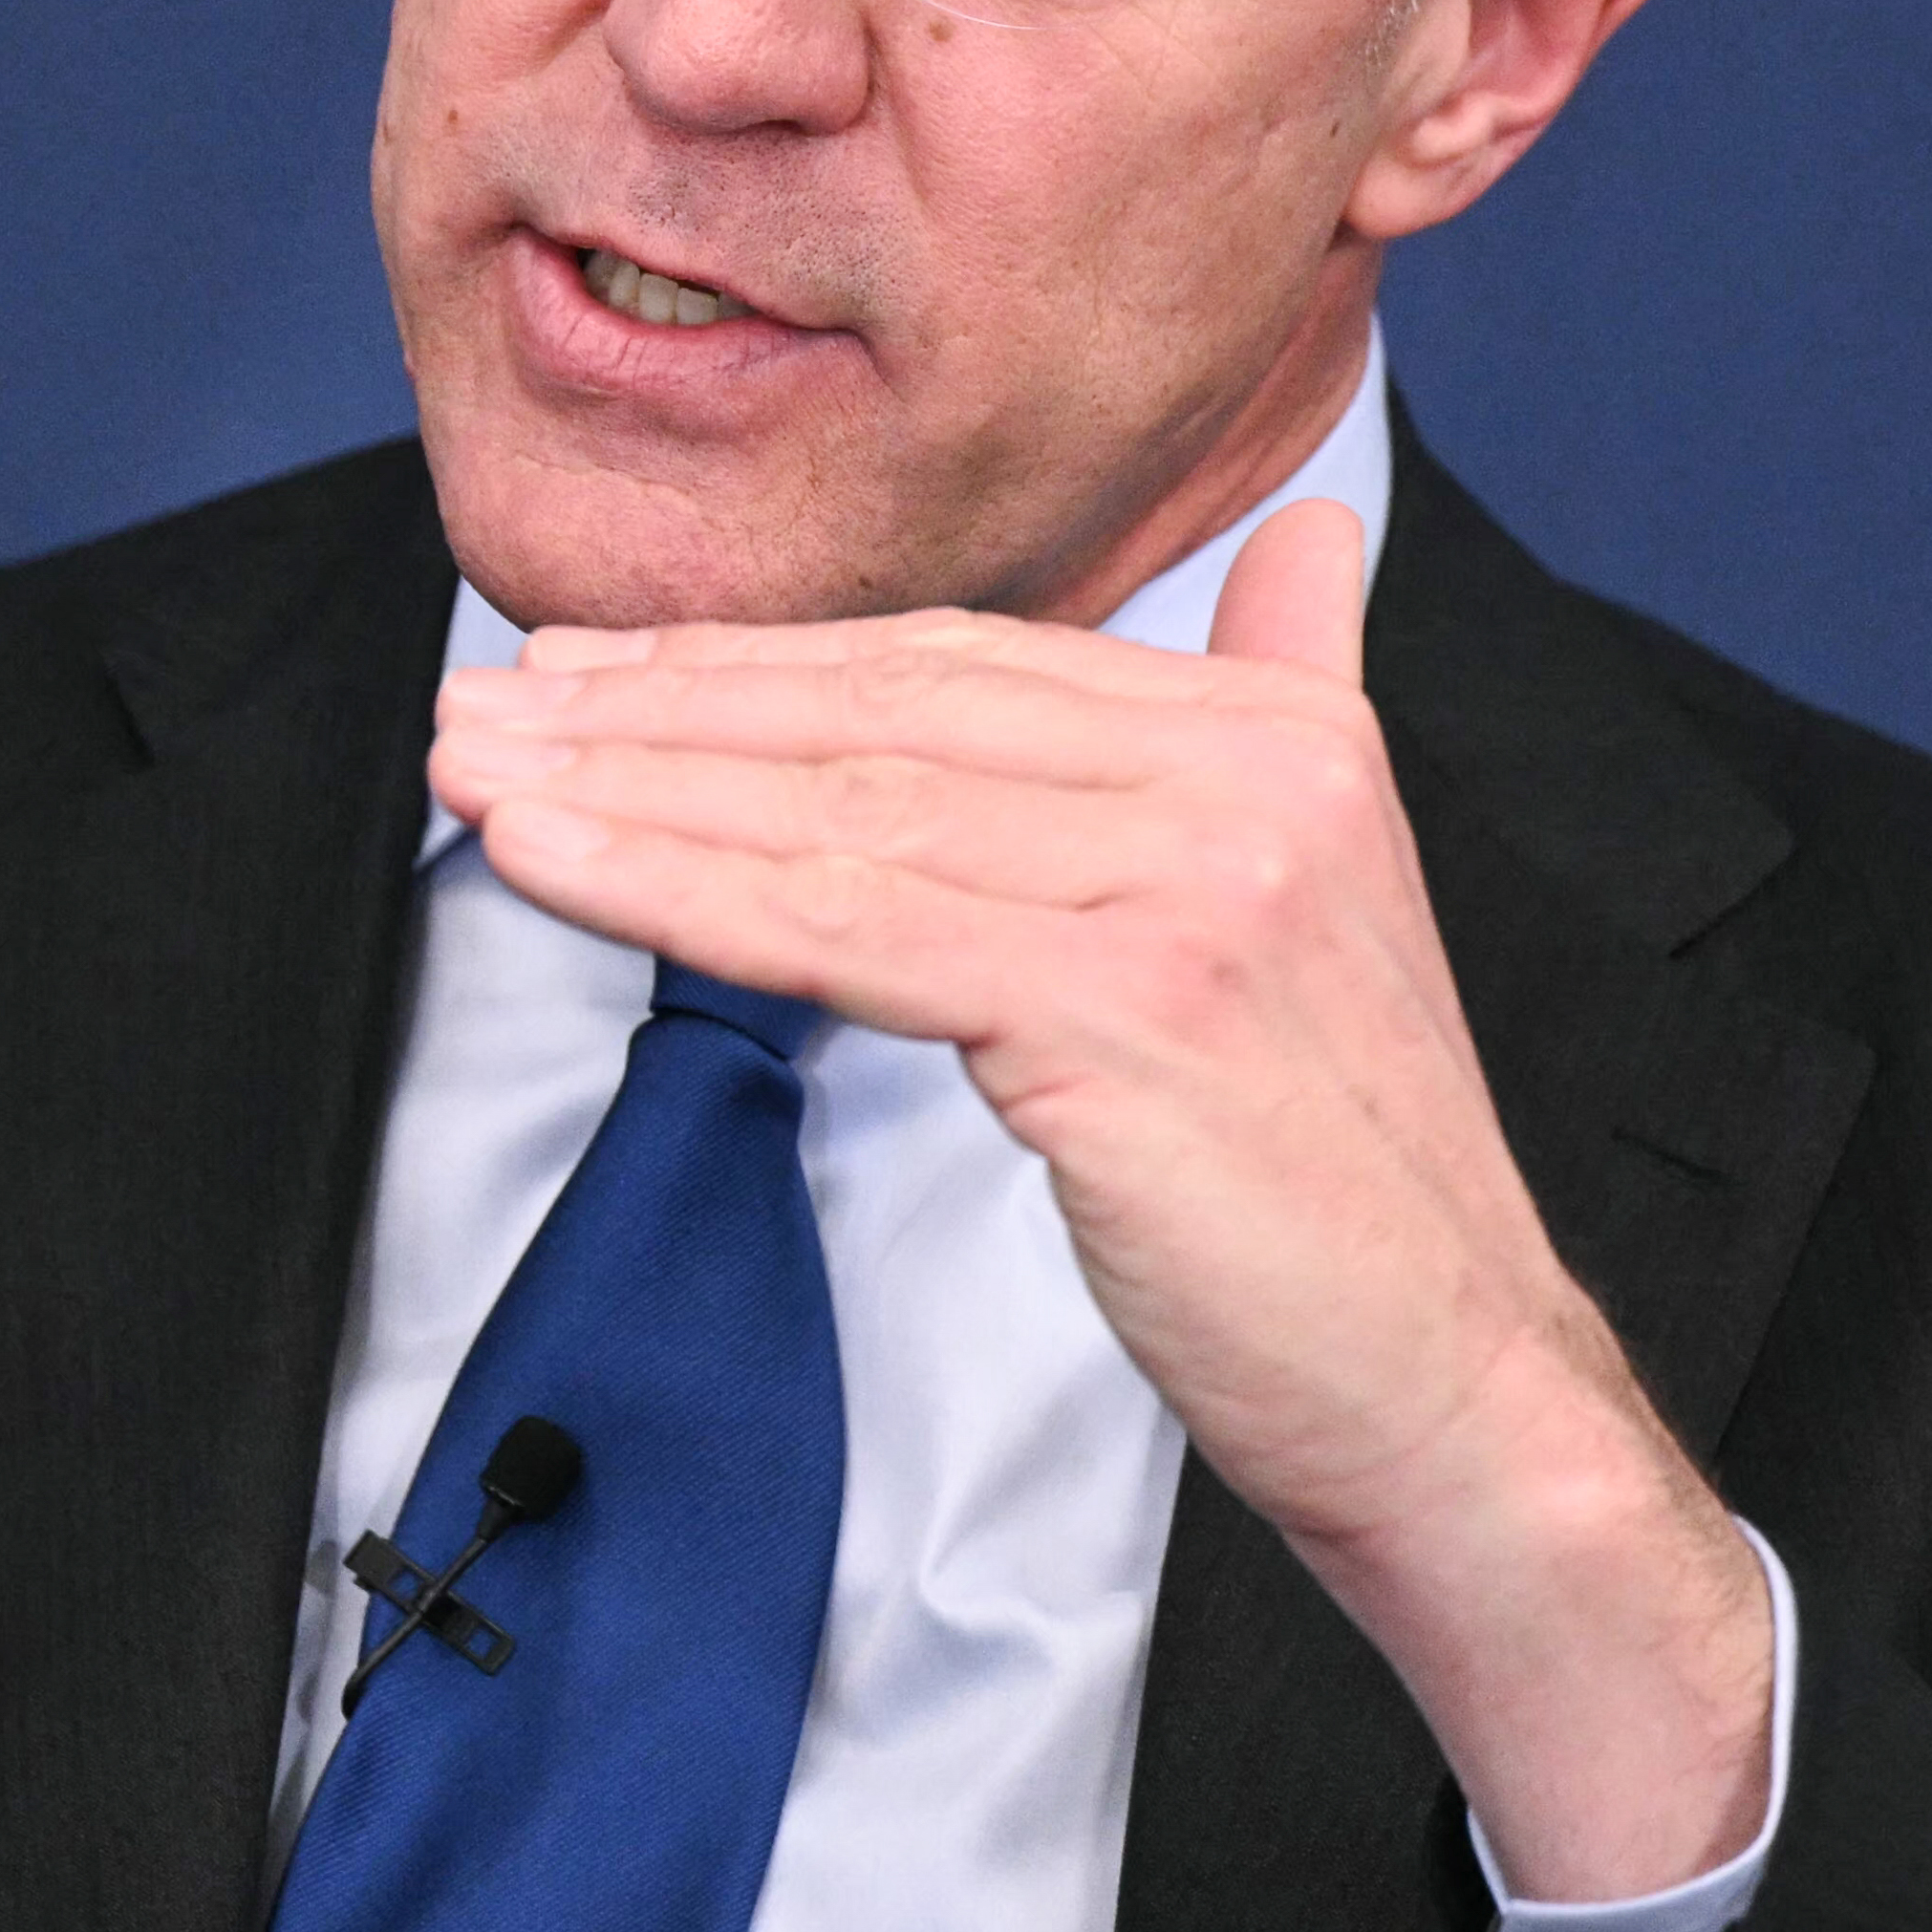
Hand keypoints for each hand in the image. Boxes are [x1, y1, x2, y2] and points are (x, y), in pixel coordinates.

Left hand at [426, 504, 1770, 1898]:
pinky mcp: (1126, 1009)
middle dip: (658, 708)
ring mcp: (1193, 886)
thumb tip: (1302, 538)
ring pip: (844, 811)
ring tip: (476, 769)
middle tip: (485, 704)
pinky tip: (551, 856)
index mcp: (1281, 732)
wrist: (1456, 1392)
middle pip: (882, 719)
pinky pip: (848, 928)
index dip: (758, 663)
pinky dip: (676, 882)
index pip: (957, 668)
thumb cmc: (1339, 1181)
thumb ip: (1296, 695)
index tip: (594, 671)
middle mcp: (1246, 776)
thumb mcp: (1333, 890)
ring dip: (628, 785)